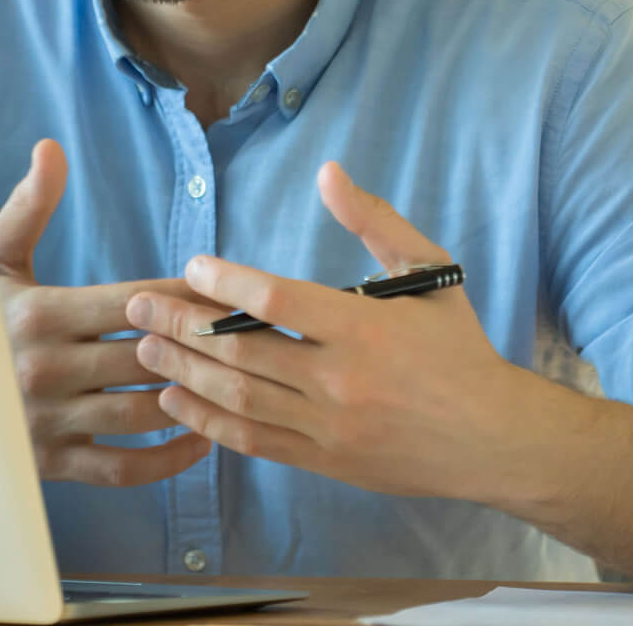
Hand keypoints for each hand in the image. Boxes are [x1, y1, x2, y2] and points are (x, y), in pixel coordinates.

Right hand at [0, 138, 219, 485]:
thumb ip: (30, 206)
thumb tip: (52, 149)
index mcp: (38, 315)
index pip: (134, 303)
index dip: (185, 297)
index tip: (222, 290)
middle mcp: (45, 370)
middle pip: (148, 357)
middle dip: (201, 345)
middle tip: (245, 335)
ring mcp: (49, 422)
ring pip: (144, 412)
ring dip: (193, 396)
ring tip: (229, 379)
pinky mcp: (50, 464)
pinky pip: (124, 468)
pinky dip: (170, 459)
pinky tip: (200, 435)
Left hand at [124, 162, 527, 499]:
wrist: (495, 439)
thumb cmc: (459, 348)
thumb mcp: (429, 270)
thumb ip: (375, 221)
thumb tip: (328, 172)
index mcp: (364, 328)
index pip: (276, 302)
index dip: (224, 283)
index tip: (190, 267)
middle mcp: (340, 381)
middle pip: (240, 351)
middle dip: (180, 326)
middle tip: (137, 307)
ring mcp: (328, 427)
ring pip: (238, 399)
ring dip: (183, 372)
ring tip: (143, 348)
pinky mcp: (323, 461)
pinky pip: (253, 441)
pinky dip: (207, 422)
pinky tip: (176, 401)